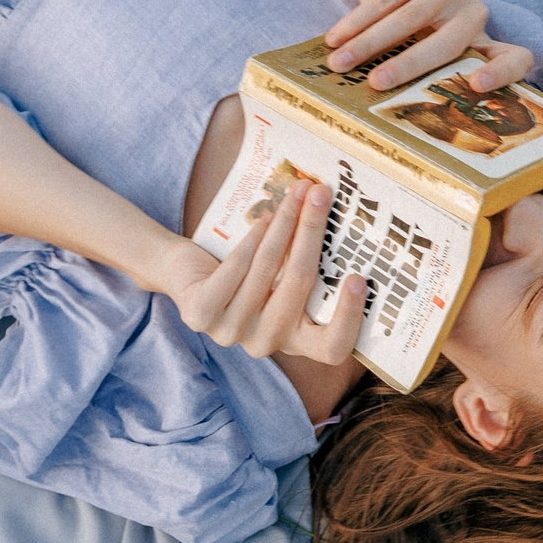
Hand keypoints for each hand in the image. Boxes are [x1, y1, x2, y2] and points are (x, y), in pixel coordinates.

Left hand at [152, 181, 366, 363]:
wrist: (184, 275)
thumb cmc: (247, 273)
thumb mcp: (283, 278)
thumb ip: (311, 267)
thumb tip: (341, 218)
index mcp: (295, 341)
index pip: (331, 349)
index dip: (348, 318)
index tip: (358, 278)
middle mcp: (266, 343)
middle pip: (299, 287)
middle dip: (312, 232)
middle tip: (322, 195)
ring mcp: (231, 332)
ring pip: (268, 271)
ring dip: (285, 224)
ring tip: (296, 194)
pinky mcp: (201, 314)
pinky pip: (236, 270)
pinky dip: (254, 239)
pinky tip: (266, 217)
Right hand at [325, 0, 532, 92]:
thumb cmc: (403, 35)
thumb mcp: (419, 59)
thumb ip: (422, 81)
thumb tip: (392, 125)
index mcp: (484, 44)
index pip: (516, 59)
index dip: (504, 73)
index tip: (476, 85)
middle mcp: (476, 14)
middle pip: (449, 42)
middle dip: (408, 65)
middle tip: (375, 84)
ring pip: (412, 18)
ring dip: (370, 43)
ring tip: (339, 63)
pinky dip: (359, 19)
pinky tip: (337, 37)